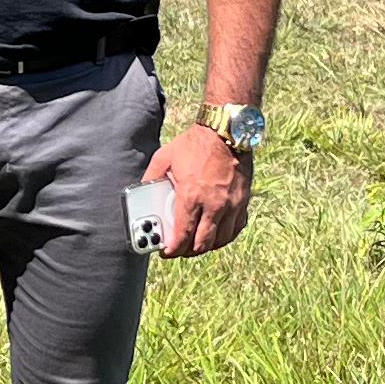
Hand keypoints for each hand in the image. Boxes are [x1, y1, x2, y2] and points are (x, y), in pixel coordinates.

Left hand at [138, 122, 252, 257]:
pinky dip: (224, 236)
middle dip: (187, 252)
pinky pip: (235, 229)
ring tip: (195, 243)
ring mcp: (231, 205)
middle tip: (178, 249)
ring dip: (206, 246)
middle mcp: (213, 205)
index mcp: (191, 196)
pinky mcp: (242, 202)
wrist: (225, 131)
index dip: (173, 250)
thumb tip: (141, 192)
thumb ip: (151, 178)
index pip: (182, 236)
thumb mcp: (164, 158)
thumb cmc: (195, 143)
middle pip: (201, 244)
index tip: (166, 252)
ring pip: (220, 241)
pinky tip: (216, 234)